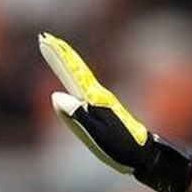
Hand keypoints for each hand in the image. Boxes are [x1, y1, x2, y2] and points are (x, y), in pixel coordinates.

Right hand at [38, 32, 191, 191]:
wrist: (145, 155)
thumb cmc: (122, 148)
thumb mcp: (98, 136)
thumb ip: (77, 116)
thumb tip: (57, 96)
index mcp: (94, 100)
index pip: (72, 73)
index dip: (58, 57)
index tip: (45, 40)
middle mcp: (98, 96)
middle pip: (77, 70)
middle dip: (62, 54)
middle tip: (46, 37)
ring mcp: (102, 101)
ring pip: (82, 76)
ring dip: (69, 62)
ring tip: (57, 50)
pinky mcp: (105, 109)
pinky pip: (85, 86)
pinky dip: (77, 76)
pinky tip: (75, 78)